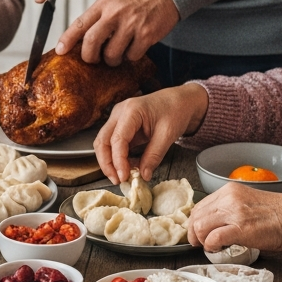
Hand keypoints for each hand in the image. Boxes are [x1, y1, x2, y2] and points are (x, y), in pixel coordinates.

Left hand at [56, 0, 180, 64]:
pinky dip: (131, 56)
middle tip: (93, 59)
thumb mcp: (112, 1)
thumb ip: (96, 18)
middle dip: (89, 56)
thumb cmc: (136, 0)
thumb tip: (78, 41)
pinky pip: (131, 56)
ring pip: (111, 53)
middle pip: (91, 41)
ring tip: (117, 53)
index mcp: (103, 4)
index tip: (60, 50)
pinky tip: (133, 47)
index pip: (79, 23)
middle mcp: (115, 13)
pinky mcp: (146, 34)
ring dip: (112, 59)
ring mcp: (131, 24)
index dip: (67, 39)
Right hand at [95, 84, 209, 182]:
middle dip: (107, 163)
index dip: (118, 160)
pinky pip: (112, 144)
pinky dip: (117, 157)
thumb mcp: (168, 135)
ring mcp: (117, 119)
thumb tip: (143, 175)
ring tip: (122, 176)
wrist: (178, 101)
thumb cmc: (175, 111)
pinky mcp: (120, 126)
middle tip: (117, 179)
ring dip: (109, 161)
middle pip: (102, 141)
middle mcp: (119, 113)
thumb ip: (154, 155)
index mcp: (131, 110)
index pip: (117, 139)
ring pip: (103, 143)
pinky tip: (128, 166)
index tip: (123, 176)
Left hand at [187, 182, 281, 252]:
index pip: (200, 205)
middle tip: (198, 242)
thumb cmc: (277, 215)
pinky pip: (213, 237)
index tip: (196, 231)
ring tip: (208, 246)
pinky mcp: (240, 228)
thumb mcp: (246, 202)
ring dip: (201, 239)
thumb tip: (211, 225)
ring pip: (200, 225)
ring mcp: (233, 212)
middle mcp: (228, 198)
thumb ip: (228, 209)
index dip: (194, 221)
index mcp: (229, 191)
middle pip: (196, 215)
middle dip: (193, 232)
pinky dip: (210, 245)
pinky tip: (216, 248)